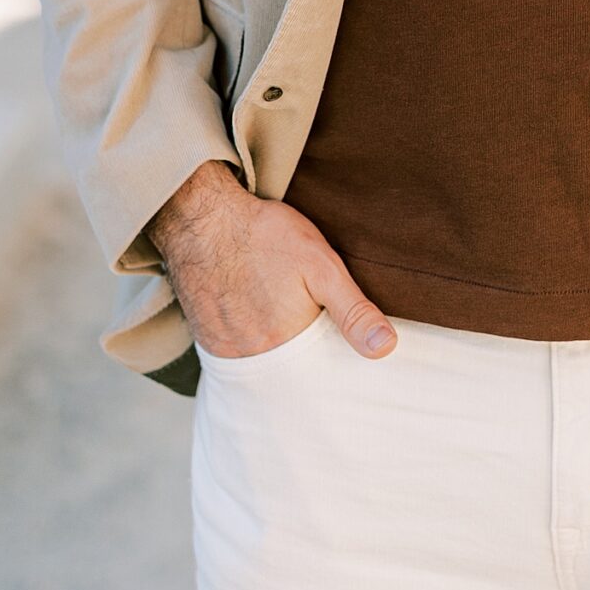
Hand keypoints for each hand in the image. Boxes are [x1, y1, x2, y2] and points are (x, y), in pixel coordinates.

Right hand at [149, 159, 397, 362]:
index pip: (318, 371)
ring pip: (262, 364)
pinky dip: (250, 342)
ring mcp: (226, 351)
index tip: (336, 340)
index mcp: (286, 344)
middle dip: (303, 354)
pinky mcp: (207, 340)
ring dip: (276, 349)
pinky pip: (236, 355)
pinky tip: (256, 314)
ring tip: (281, 315)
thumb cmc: (266, 236)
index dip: (330, 357)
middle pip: (289, 370)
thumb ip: (353, 310)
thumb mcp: (322, 265)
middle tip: (306, 319)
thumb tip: (385, 349)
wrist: (203, 218)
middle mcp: (253, 358)